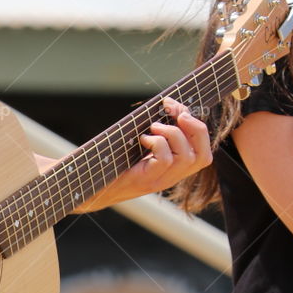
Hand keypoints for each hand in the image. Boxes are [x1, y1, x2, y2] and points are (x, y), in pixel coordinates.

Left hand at [58, 97, 211, 212]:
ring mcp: (158, 182)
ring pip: (186, 157)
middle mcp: (169, 179)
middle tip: (174, 114)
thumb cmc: (111, 163)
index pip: (204, 156)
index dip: (199, 130)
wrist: (88, 187)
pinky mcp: (144, 181)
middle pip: (202, 157)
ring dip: (173, 134)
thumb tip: (168, 105)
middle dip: (194, 128)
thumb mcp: (139, 147)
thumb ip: (156, 132)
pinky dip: (157, 143)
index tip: (181, 111)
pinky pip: (165, 160)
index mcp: (172, 171)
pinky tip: (142, 139)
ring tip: (153, 127)